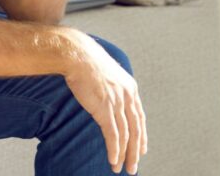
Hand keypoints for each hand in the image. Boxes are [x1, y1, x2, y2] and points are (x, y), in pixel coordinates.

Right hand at [62, 29, 148, 174]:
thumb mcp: (107, 74)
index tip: (142, 149)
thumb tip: (108, 97)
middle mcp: (127, 96)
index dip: (141, 135)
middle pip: (135, 130)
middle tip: (133, 166)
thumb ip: (112, 88)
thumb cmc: (86, 62)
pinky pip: (113, 135)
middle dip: (136, 151)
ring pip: (126, 136)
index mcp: (130, 88)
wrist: (77, 55)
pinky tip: (113, 160)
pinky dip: (114, 150)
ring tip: (122, 168)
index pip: (140, 117)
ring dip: (125, 155)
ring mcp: (117, 103)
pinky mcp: (105, 109)